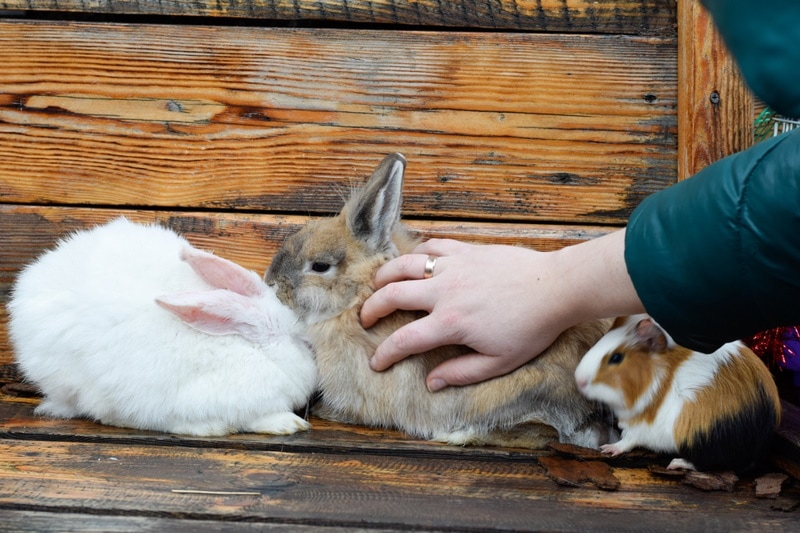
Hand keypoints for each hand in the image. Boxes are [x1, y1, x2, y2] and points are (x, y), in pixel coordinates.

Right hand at [360, 231, 642, 391]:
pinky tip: (414, 260)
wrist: (556, 288)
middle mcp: (444, 291)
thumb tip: (431, 382)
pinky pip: (432, 246)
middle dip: (372, 309)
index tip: (375, 362)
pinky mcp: (467, 250)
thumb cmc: (531, 328)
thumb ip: (462, 372)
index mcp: (450, 323)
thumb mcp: (499, 361)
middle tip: (366, 319)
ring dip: (385, 275)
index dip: (384, 354)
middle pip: (393, 295)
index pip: (404, 340)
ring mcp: (454, 266)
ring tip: (378, 285)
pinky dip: (417, 252)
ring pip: (405, 264)